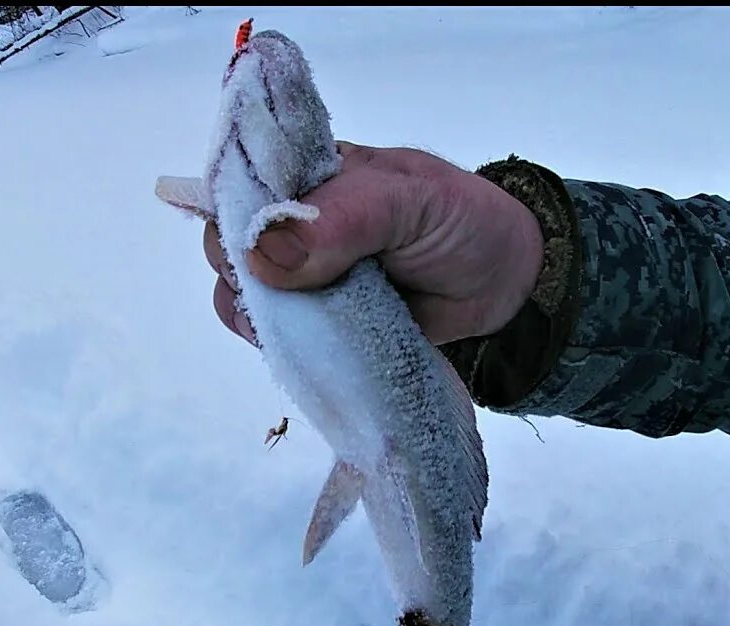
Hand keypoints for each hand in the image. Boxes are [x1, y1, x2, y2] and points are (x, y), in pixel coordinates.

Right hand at [206, 141, 543, 346]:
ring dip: (263, 316)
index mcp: (308, 174)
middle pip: (225, 245)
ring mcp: (300, 277)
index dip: (235, 213)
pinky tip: (316, 345)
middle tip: (299, 288)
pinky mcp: (316, 324)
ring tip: (315, 320)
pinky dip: (285, 346)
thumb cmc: (460, 222)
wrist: (504, 283)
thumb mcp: (410, 200)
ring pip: (241, 297)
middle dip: (246, 272)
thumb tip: (261, 254)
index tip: (256, 248)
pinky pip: (275, 338)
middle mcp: (291, 223)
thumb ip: (342, 219)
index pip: (238, 183)